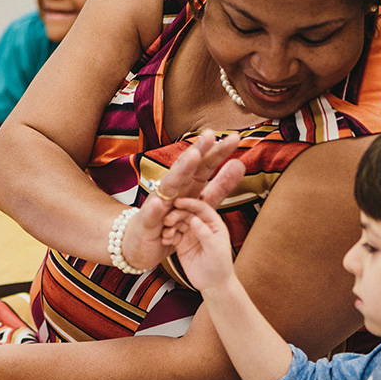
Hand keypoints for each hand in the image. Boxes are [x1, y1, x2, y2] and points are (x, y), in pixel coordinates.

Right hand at [122, 130, 244, 269]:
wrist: (141, 244)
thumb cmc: (170, 221)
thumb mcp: (200, 204)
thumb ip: (219, 187)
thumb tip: (239, 164)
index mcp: (187, 185)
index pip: (204, 166)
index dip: (218, 153)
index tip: (234, 138)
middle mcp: (172, 190)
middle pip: (186, 169)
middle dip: (198, 152)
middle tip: (210, 135)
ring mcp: (158, 204)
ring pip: (169, 186)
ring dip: (180, 171)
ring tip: (192, 157)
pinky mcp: (147, 223)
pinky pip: (151, 216)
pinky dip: (153, 209)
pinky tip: (158, 202)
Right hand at [160, 197, 236, 291]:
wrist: (213, 285)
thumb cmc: (220, 267)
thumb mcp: (214, 249)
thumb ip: (205, 233)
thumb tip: (194, 219)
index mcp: (213, 223)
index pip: (201, 208)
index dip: (189, 203)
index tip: (177, 202)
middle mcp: (201, 226)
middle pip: (187, 214)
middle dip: (176, 214)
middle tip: (168, 220)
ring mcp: (190, 235)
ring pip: (177, 223)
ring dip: (170, 225)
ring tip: (166, 233)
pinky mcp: (181, 244)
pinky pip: (172, 235)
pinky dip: (167, 235)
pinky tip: (165, 240)